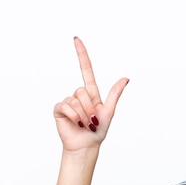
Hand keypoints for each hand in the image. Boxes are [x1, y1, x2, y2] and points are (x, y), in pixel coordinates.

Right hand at [53, 37, 128, 152]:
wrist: (86, 145)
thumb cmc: (99, 130)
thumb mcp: (109, 111)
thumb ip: (115, 94)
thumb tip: (126, 78)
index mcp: (92, 93)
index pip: (86, 69)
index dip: (82, 54)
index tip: (76, 39)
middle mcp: (79, 95)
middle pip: (82, 90)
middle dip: (89, 107)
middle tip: (92, 120)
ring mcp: (68, 101)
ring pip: (75, 100)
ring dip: (83, 114)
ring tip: (84, 124)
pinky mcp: (59, 109)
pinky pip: (66, 106)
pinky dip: (73, 116)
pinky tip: (75, 123)